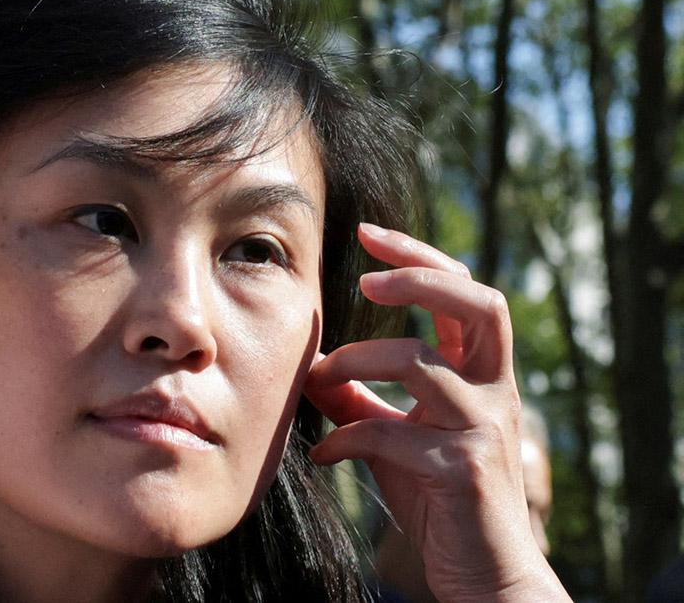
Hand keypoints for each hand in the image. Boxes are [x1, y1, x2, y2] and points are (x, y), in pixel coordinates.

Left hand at [304, 223, 568, 601]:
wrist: (484, 572)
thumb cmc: (439, 497)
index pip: (464, 292)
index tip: (368, 234)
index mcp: (481, 373)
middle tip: (365, 280)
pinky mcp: (463, 472)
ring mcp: (483, 429)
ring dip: (356, 361)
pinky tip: (321, 457)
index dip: (419, 258)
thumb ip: (362, 398)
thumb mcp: (396, 436)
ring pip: (422, 364)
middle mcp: (493, 392)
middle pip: (479, 305)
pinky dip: (344, 439)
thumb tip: (310, 368)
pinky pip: (393, 435)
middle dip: (420, 279)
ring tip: (320, 379)